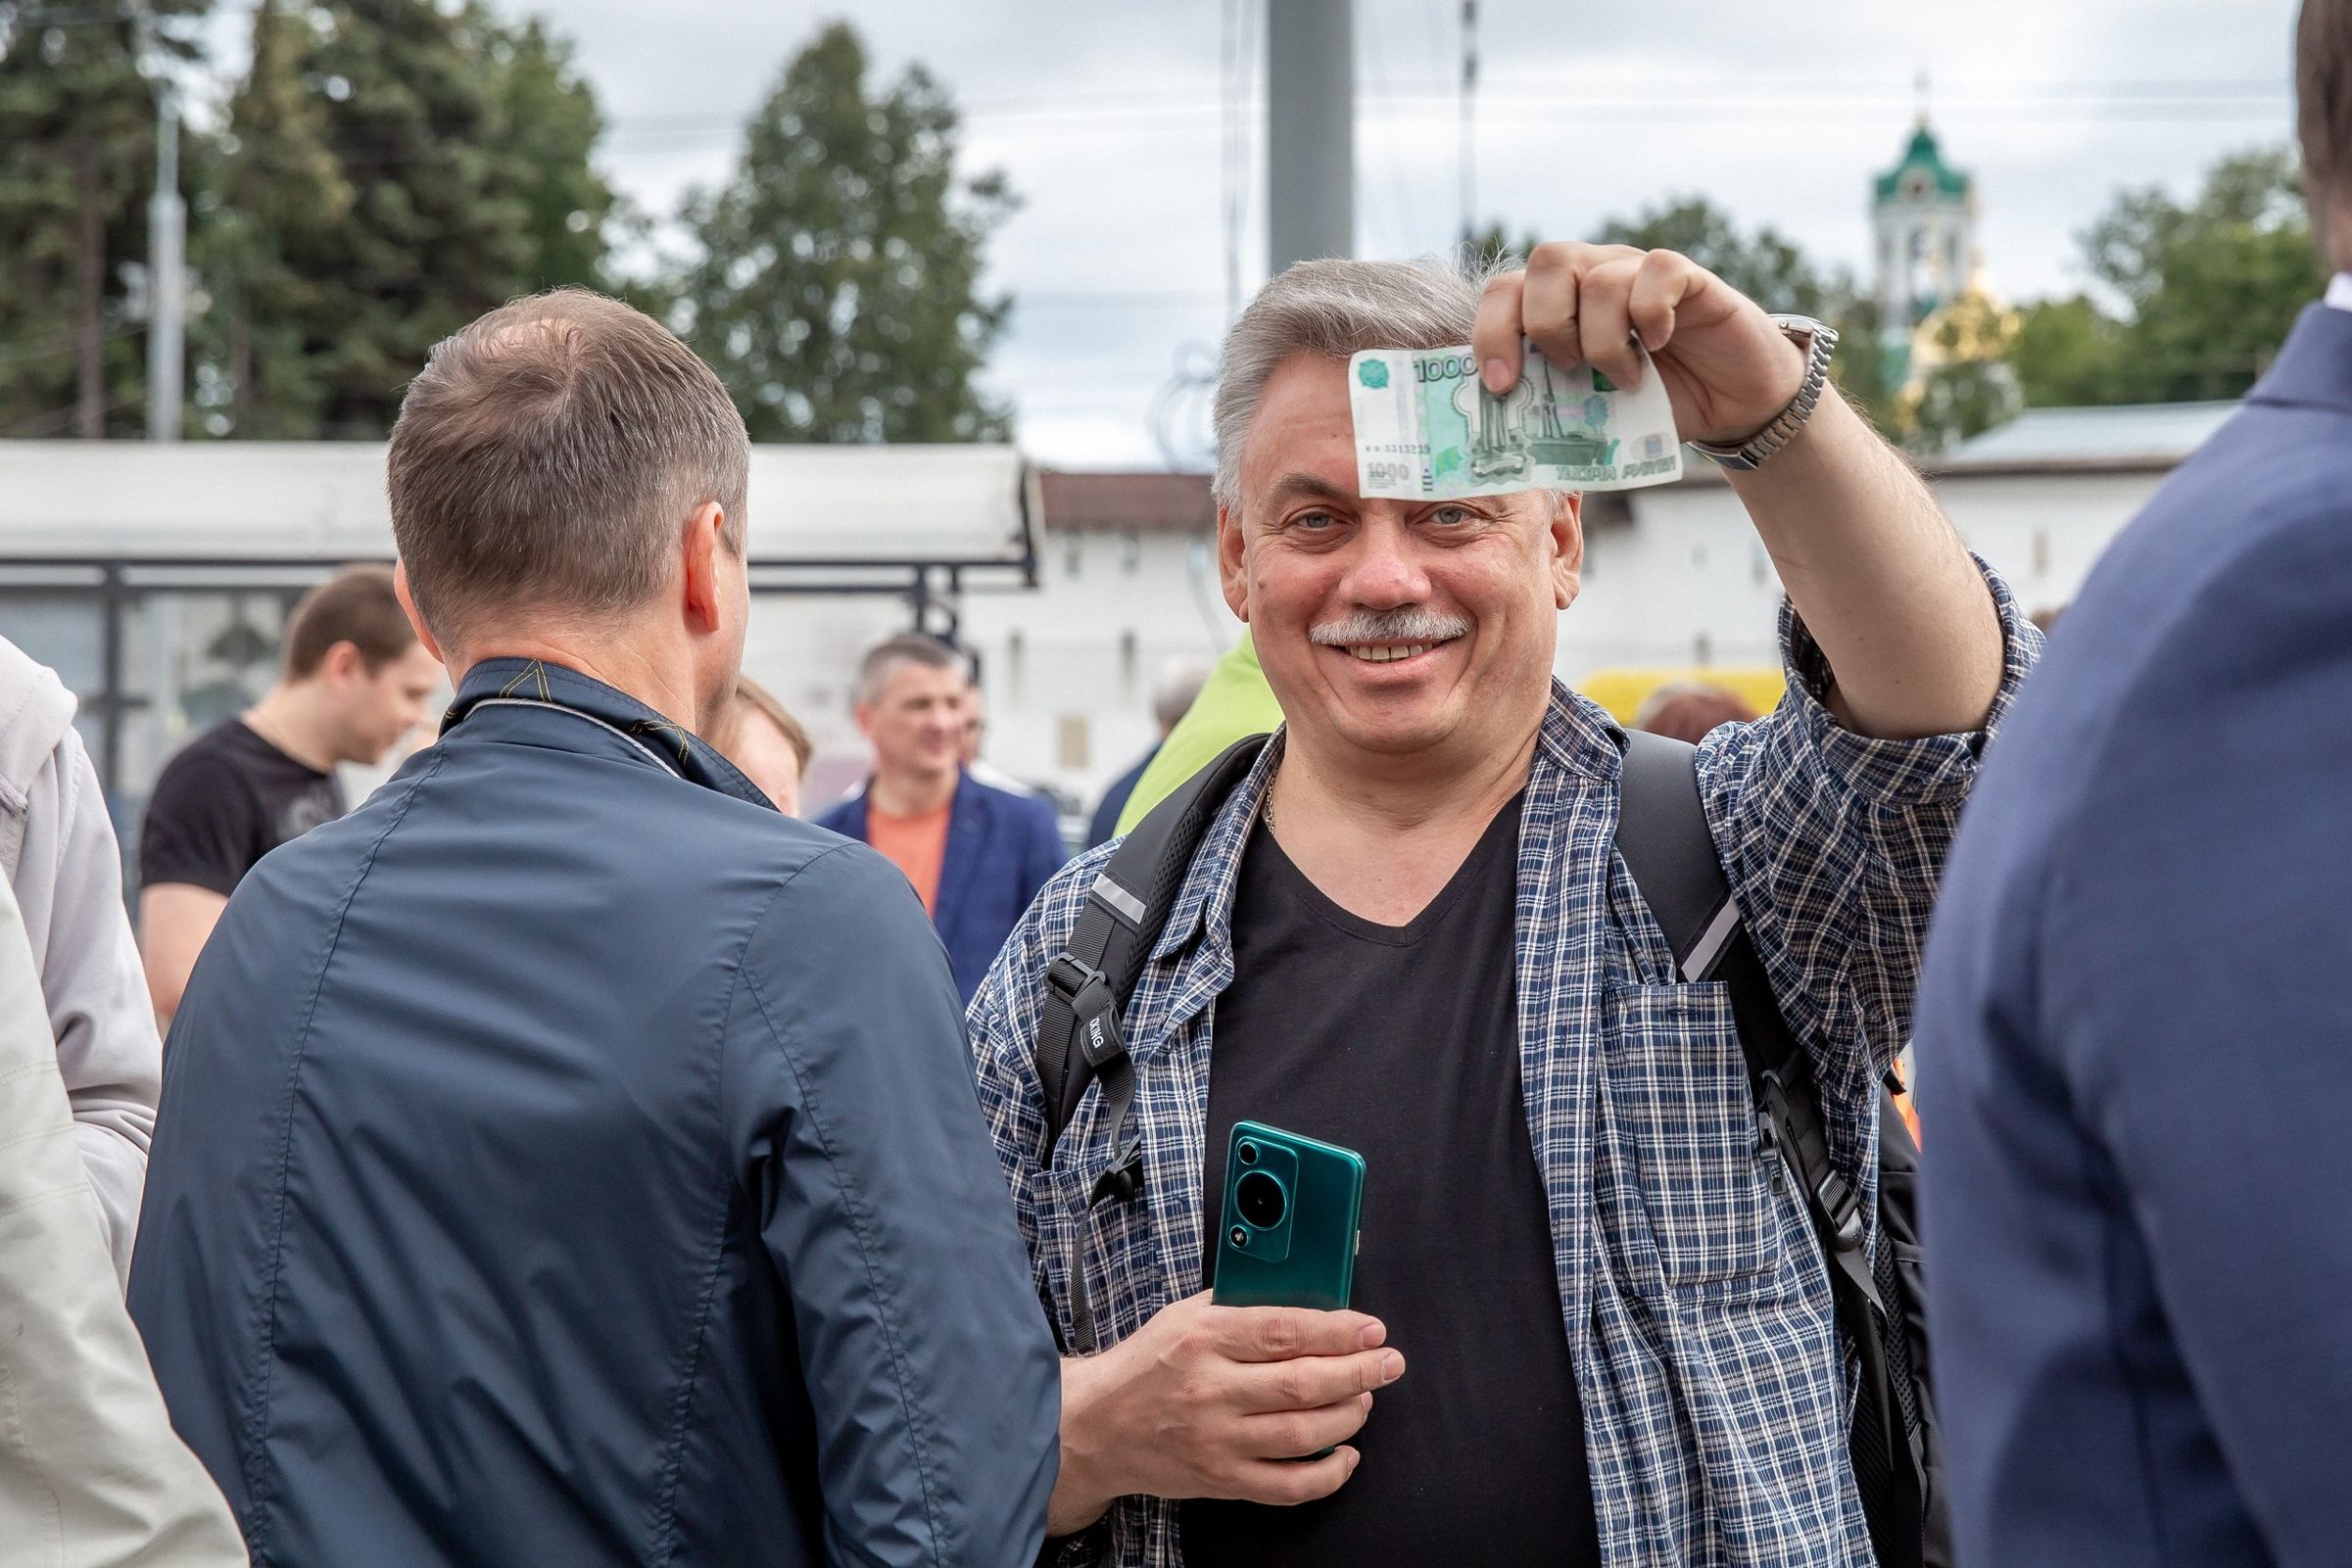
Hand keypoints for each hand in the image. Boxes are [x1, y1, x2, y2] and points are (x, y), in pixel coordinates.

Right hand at [1047, 1291, 1404, 1535]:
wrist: (1096, 1426)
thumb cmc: (1147, 1364)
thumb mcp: (1185, 1315)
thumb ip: (1242, 1306)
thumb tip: (1309, 1299)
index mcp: (1204, 1338)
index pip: (1285, 1331)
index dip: (1338, 1331)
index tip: (1371, 1328)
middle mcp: (1211, 1390)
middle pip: (1302, 1383)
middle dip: (1359, 1372)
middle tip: (1389, 1363)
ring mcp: (1217, 1440)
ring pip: (1302, 1434)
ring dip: (1349, 1416)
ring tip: (1365, 1399)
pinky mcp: (1221, 1480)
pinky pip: (1287, 1485)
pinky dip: (1327, 1474)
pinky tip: (1346, 1454)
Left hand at [1472, 241, 1809, 446]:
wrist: (1728, 405)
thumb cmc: (1652, 407)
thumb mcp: (1592, 414)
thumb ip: (1552, 411)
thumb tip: (1505, 443)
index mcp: (1558, 302)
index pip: (1505, 291)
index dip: (1492, 332)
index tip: (1502, 384)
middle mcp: (1594, 272)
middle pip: (1547, 262)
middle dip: (1547, 325)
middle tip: (1570, 371)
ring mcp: (1639, 269)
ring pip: (1601, 278)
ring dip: (1605, 340)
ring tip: (1626, 379)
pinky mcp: (1688, 276)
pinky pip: (1658, 272)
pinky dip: (1651, 316)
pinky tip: (1658, 345)